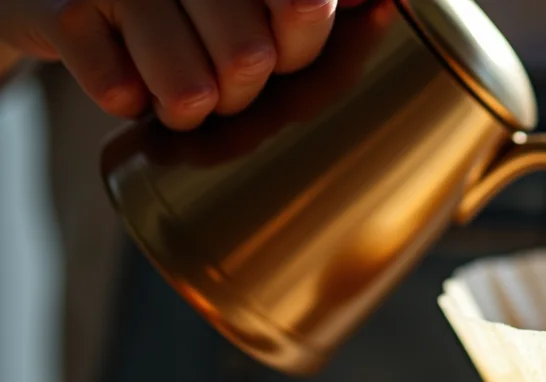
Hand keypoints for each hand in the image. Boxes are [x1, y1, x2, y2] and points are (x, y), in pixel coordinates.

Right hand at [0, 0, 370, 128]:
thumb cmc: (180, 1)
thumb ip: (311, 4)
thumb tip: (383, 1)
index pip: (307, 9)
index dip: (302, 45)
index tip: (281, 46)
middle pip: (251, 62)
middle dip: (240, 90)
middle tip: (216, 73)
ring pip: (189, 92)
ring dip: (183, 108)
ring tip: (170, 80)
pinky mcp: (63, 12)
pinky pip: (122, 96)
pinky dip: (127, 102)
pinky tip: (122, 71)